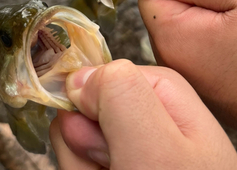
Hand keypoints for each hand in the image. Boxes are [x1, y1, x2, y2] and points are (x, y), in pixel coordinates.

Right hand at [50, 60, 236, 169]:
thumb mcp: (156, 146)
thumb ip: (120, 93)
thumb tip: (78, 79)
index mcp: (161, 92)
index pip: (99, 77)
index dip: (90, 109)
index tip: (106, 144)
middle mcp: (146, 116)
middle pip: (82, 115)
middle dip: (86, 149)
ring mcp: (132, 148)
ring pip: (75, 146)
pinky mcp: (118, 167)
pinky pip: (82, 168)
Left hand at [138, 0, 236, 136]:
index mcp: (169, 36)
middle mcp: (167, 62)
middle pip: (165, 15)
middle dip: (193, 5)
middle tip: (231, 15)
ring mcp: (184, 81)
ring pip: (183, 34)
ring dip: (205, 26)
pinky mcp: (202, 93)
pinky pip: (196, 55)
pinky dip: (212, 47)